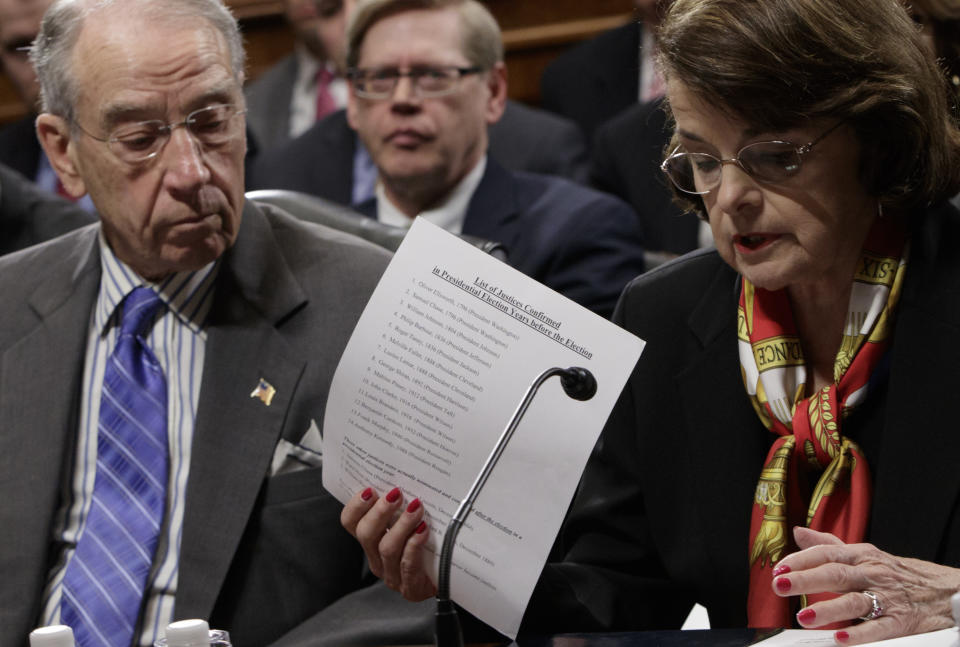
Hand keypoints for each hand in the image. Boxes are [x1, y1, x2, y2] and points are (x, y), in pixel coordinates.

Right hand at [340, 485, 436, 600]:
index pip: (351, 523)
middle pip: (366, 534)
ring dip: (401, 525)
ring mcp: (393, 576)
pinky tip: (423, 531)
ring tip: (416, 508)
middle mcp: (377, 559)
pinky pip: (408, 566)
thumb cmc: (431, 546)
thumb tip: (405, 476)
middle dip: (380, 512)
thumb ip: (403, 504)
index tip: (370, 490)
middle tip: (396, 494)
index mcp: (373, 540)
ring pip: (387, 549)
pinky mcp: (411, 588)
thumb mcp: (412, 521)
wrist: (451, 580)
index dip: (356, 506)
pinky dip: (414, 545)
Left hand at [772, 527, 959, 643]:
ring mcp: (887, 597)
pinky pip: (879, 628)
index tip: (779, 569)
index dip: (801, 560)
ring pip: (854, 601)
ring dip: (828, 610)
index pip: (827, 553)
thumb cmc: (898, 572)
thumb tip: (798, 533)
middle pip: (836, 574)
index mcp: (861, 555)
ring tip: (803, 618)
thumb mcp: (865, 553)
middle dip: (806, 579)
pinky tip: (841, 639)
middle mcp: (872, 573)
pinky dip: (860, 634)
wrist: (946, 591)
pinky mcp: (901, 621)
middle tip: (781, 586)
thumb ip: (829, 544)